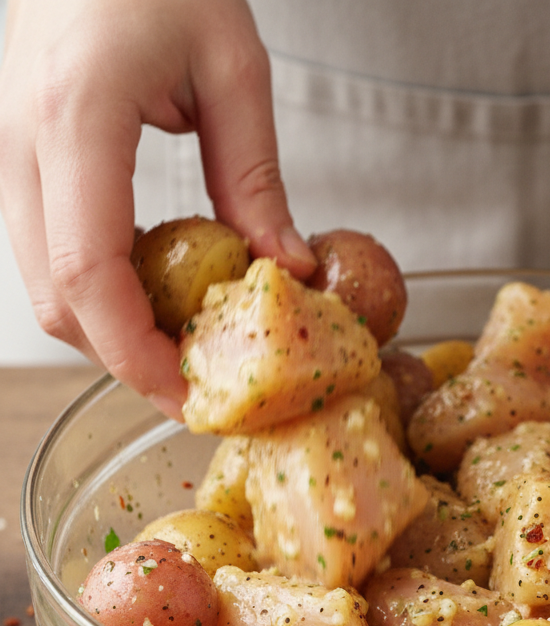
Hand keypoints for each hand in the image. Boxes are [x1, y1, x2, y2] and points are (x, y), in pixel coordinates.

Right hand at [0, 0, 315, 418]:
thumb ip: (254, 177)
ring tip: (188, 343)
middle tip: (201, 382)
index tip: (192, 397)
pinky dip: (99, 291)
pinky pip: (47, 249)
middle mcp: (17, 142)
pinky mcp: (15, 155)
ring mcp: (3, 149)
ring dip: (112, 330)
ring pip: (42, 283)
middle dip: (126, 359)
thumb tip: (283, 267)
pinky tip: (156, 289)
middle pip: (54, 299)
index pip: (88, 275)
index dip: (137, 355)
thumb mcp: (231, 66)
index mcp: (75, 119)